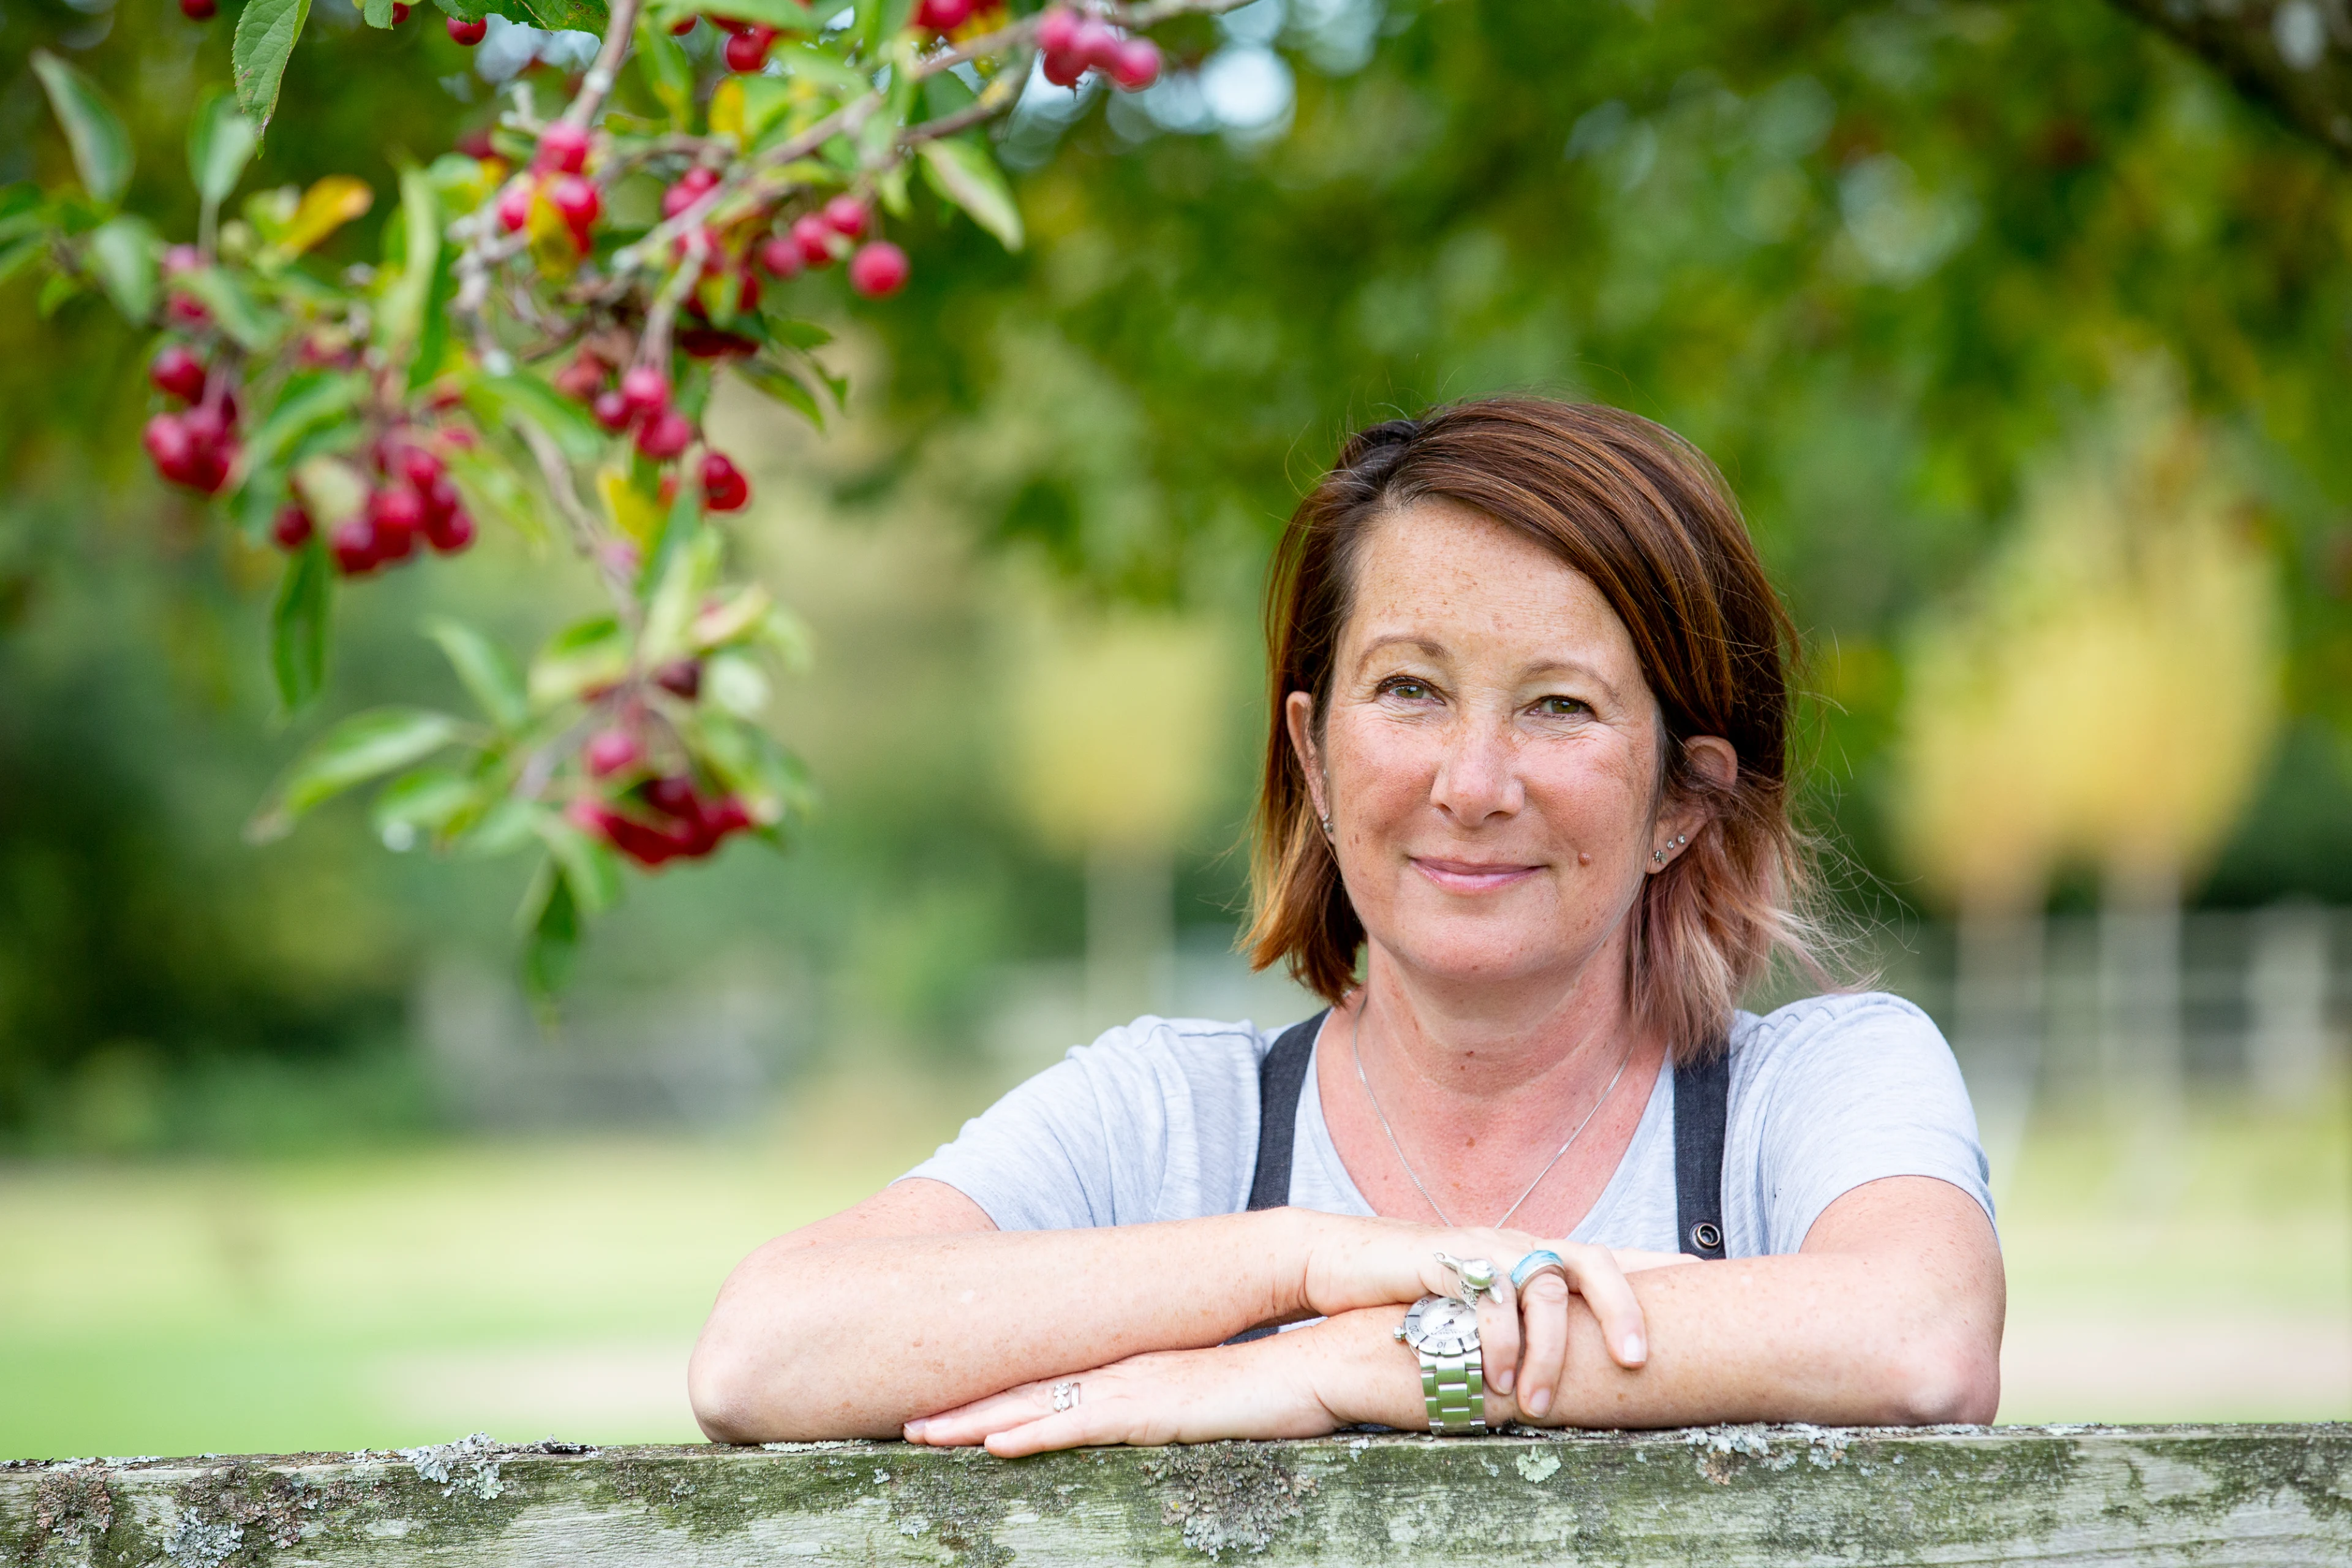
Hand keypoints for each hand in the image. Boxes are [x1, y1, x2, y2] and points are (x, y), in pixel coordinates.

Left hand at [903, 1336, 1339, 1457]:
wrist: (1356, 1352)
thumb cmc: (1312, 1381)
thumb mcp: (1243, 1403)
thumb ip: (1207, 1411)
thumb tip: (1193, 1424)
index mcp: (1151, 1370)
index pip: (1062, 1382)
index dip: (1005, 1394)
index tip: (954, 1409)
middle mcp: (1138, 1371)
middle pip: (1035, 1388)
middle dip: (969, 1406)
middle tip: (906, 1421)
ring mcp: (1148, 1384)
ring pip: (1042, 1404)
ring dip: (979, 1421)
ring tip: (919, 1434)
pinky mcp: (1167, 1405)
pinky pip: (1087, 1423)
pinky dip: (1035, 1432)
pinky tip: (992, 1446)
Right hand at [1298, 1215, 1656, 1406]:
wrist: (1341, 1262)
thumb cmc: (1416, 1294)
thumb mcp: (1482, 1309)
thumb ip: (1527, 1325)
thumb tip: (1574, 1367)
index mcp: (1533, 1255)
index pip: (1608, 1256)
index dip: (1657, 1266)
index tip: (1705, 1276)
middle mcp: (1517, 1244)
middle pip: (1594, 1259)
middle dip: (1625, 1309)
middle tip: (1637, 1362)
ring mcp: (1483, 1248)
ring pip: (1542, 1285)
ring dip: (1547, 1351)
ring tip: (1537, 1402)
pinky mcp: (1443, 1259)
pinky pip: (1486, 1295)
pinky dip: (1496, 1341)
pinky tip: (1491, 1381)